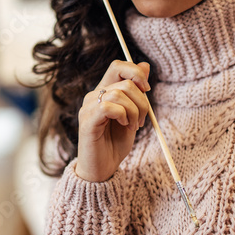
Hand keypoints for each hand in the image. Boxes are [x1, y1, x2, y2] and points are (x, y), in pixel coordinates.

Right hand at [74, 60, 151, 182]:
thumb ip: (137, 91)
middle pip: (124, 80)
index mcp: (104, 92)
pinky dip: (122, 115)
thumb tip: (145, 65)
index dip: (136, 73)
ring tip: (133, 126)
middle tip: (142, 120)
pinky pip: (108, 106)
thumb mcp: (133, 114)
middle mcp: (94, 96)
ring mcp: (88, 108)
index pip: (118, 66)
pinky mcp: (87, 121)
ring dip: (134, 111)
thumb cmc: (115, 144)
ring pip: (119, 93)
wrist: (102, 169)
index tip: (147, 90)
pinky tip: (124, 125)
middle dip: (142, 100)